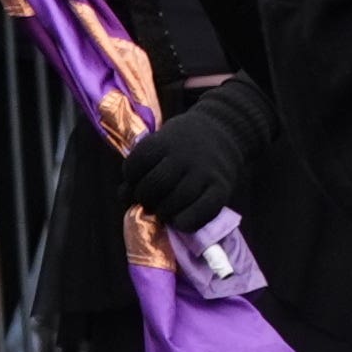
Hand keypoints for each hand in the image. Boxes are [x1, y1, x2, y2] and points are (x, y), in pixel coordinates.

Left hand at [122, 97, 257, 232]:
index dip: (131, 177)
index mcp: (164, 141)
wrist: (225, 129)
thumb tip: (125, 197)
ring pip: (174, 201)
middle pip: (153, 185)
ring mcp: (204, 172)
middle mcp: (184, 156)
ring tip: (164, 211)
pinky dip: (185, 221)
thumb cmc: (183, 144)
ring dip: (163, 212)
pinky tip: (180, 221)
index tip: (136, 180)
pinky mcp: (221, 188)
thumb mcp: (161, 142)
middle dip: (145, 198)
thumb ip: (142, 166)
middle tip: (150, 201)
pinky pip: (200, 212)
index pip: (135, 165)